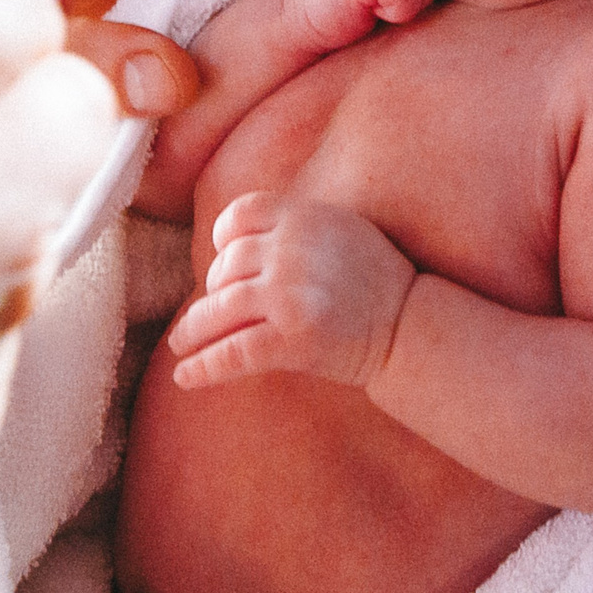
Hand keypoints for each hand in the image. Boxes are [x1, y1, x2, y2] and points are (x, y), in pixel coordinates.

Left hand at [169, 191, 415, 389]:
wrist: (411, 324)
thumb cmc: (374, 279)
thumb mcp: (340, 228)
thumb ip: (293, 226)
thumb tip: (233, 244)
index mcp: (303, 215)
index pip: (238, 216)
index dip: (223, 241)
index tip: (221, 263)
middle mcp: (292, 249)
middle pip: (225, 267)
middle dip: (214, 292)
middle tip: (212, 313)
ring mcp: (291, 294)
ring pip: (219, 309)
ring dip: (193, 331)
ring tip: (181, 344)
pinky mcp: (295, 338)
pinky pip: (234, 352)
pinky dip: (204, 367)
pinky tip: (186, 377)